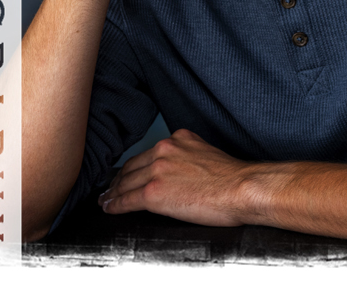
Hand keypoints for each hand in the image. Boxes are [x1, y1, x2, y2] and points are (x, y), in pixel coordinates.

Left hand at [98, 129, 250, 226]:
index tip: (128, 172)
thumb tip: (181, 169)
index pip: (148, 153)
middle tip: (111, 187)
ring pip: (127, 182)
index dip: (135, 165)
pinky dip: (115, 204)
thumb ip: (188, 155)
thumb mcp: (206, 153)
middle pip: (134, 166)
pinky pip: (128, 199)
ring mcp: (157, 170)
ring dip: (113, 192)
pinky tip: (109, 207)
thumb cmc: (231, 177)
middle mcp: (164, 149)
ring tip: (106, 199)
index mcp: (178, 138)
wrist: (240, 188)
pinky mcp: (154, 192)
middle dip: (120, 178)